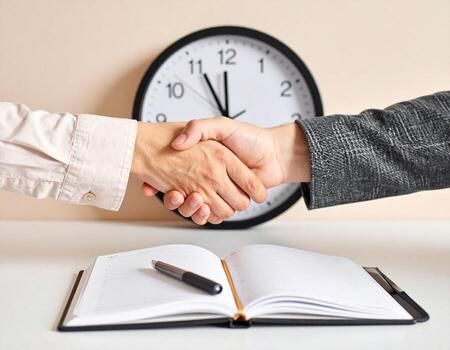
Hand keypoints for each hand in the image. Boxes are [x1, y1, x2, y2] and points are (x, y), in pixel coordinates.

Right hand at [131, 122, 266, 223]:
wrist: (275, 153)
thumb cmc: (250, 137)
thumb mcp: (221, 125)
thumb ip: (199, 128)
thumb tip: (177, 143)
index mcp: (205, 161)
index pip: (177, 176)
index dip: (171, 184)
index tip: (169, 185)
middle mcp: (211, 177)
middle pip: (188, 197)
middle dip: (185, 200)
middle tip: (184, 194)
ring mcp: (219, 190)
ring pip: (199, 209)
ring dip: (194, 209)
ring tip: (194, 199)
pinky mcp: (229, 201)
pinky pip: (213, 215)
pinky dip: (206, 216)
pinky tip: (204, 207)